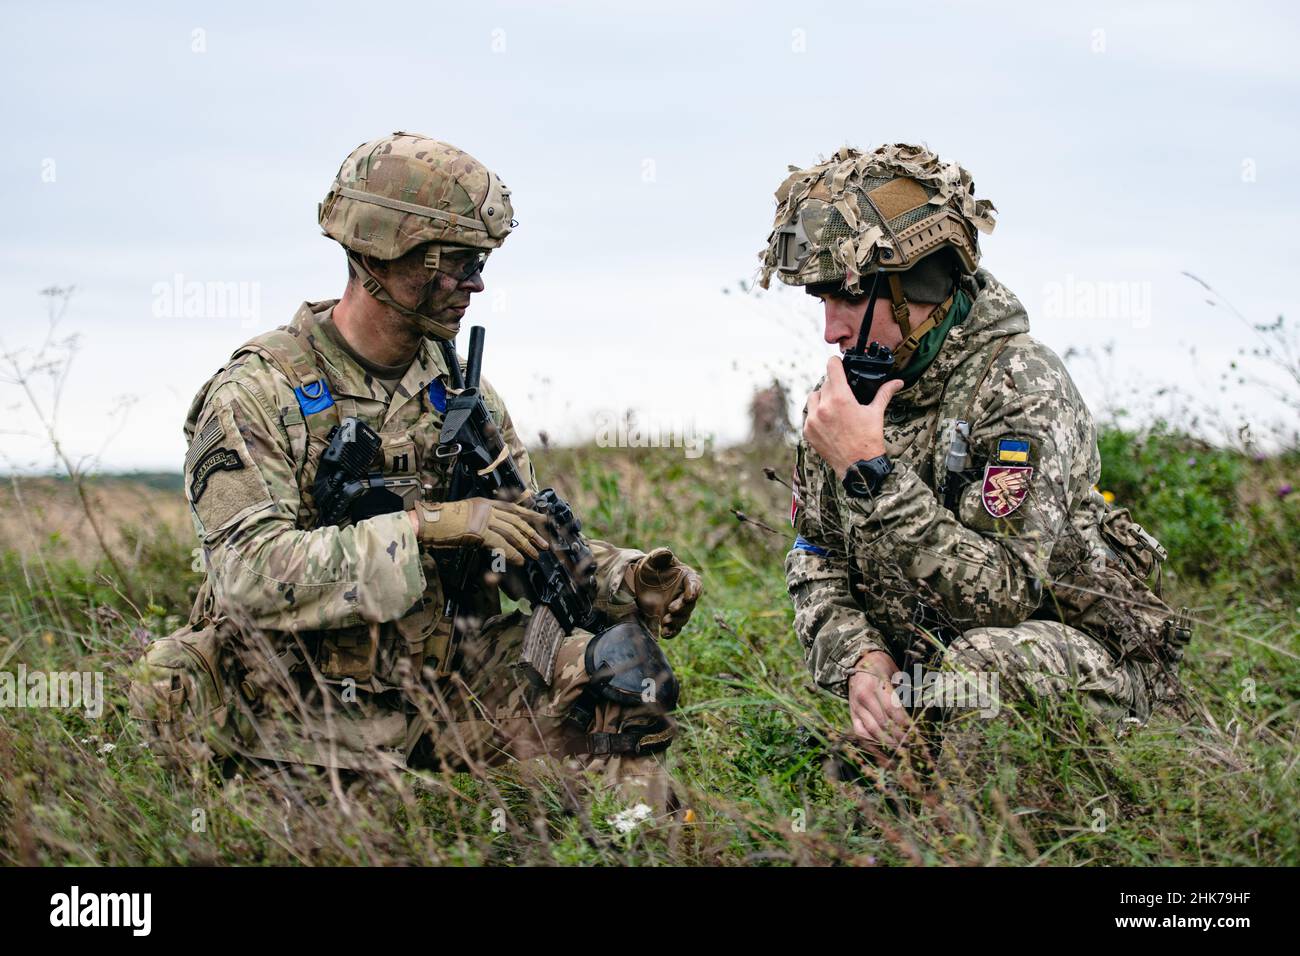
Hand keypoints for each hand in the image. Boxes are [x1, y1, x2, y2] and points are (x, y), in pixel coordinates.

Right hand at [412, 497, 549, 565]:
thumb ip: (481, 522)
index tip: (543, 519)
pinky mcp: (479, 531)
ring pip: (512, 531)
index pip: (512, 508)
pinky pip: (501, 543)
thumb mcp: (465, 516)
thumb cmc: (442, 523)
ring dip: (526, 545)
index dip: (529, 514)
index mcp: (484, 503)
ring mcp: (483, 519)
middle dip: (532, 533)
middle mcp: (487, 508)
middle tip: (544, 544)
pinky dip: (512, 552)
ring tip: (535, 555)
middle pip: (516, 520)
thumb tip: (493, 535)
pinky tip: (520, 560)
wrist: (427, 522)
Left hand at [624, 547, 701, 637]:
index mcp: (686, 578)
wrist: (637, 582)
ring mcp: (677, 608)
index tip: (689, 596)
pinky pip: (673, 628)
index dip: (694, 591)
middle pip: (690, 605)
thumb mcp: (652, 560)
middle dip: (682, 608)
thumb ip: (659, 555)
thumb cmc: (650, 568)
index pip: (695, 584)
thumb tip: (666, 552)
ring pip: (682, 618)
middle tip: (671, 609)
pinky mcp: (667, 618)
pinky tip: (663, 635)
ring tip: (665, 622)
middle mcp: (685, 595)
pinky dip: (670, 633)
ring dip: (676, 622)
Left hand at [804, 357, 903, 478]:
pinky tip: (828, 420)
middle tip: (844, 392)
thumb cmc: (869, 439)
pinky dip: (817, 414)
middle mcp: (823, 407)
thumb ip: (884, 393)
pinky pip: (809, 415)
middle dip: (834, 385)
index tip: (837, 363)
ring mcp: (813, 420)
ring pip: (813, 397)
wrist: (859, 467)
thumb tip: (898, 382)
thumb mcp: (876, 413)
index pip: (831, 368)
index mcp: (841, 398)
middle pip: (824, 383)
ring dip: (822, 397)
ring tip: (834, 405)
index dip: (835, 363)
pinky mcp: (808, 431)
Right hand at [847, 649, 910, 747]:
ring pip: (872, 731)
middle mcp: (863, 697)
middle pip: (883, 723)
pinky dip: (872, 743)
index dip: (904, 723)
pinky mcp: (852, 714)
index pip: (892, 708)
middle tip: (912, 745)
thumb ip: (904, 690)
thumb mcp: (895, 672)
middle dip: (899, 736)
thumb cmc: (881, 667)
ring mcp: (856, 707)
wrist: (858, 662)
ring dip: (888, 742)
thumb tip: (919, 710)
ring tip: (901, 749)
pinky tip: (884, 748)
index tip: (916, 733)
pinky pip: (860, 733)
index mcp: (875, 684)